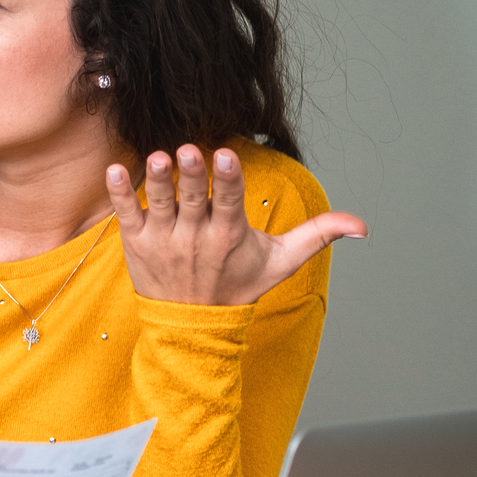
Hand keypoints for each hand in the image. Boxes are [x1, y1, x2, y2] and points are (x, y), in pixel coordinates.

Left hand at [107, 145, 366, 305]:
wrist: (192, 325)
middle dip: (192, 175)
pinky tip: (114, 171)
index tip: (224, 154)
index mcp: (229, 236)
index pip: (229, 201)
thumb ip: (318, 236)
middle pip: (193, 200)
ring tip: (156, 158)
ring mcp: (162, 241)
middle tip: (188, 151)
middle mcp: (195, 238)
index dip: (226, 178)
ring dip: (157, 181)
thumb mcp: (281, 262)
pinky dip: (119, 195)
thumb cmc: (237, 285)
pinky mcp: (136, 243)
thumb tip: (362, 226)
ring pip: (159, 205)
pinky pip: (125, 215)